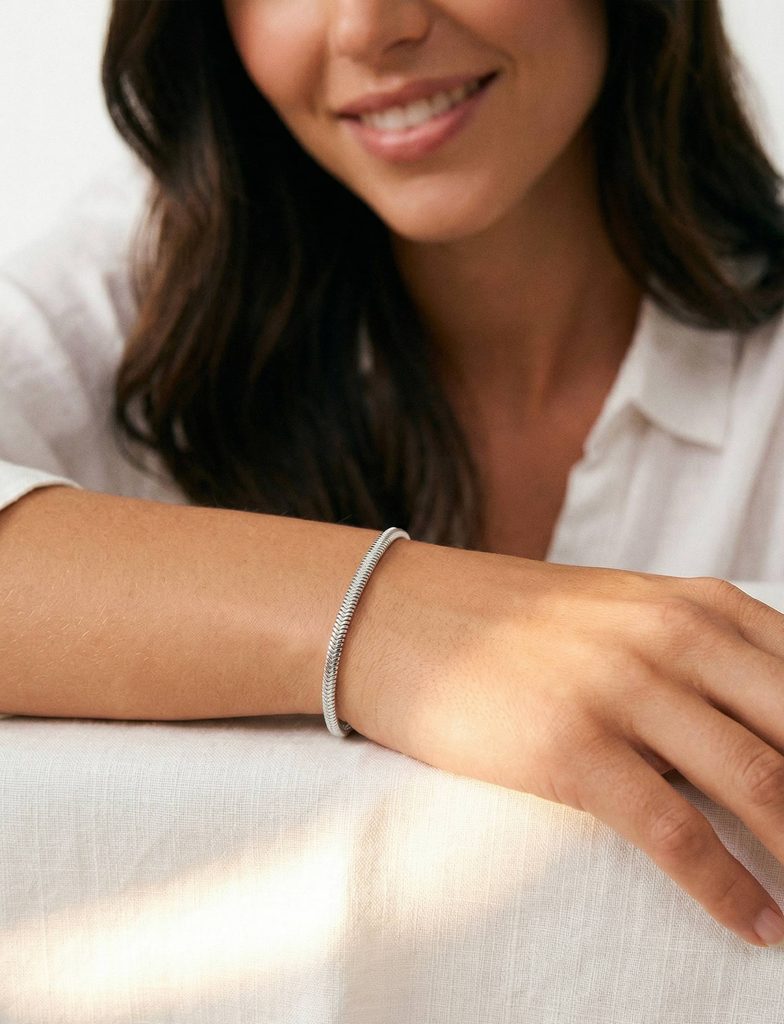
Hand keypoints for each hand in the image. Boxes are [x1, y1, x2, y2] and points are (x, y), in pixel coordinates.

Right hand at [341, 542, 783, 947]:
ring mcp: (621, 686)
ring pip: (761, 782)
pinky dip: (729, 888)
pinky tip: (759, 925)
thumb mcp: (624, 615)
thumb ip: (702, 659)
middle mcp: (673, 635)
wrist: (401, 616)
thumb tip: (766, 737)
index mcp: (698, 604)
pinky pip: (675, 831)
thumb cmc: (513, 624)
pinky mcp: (569, 744)